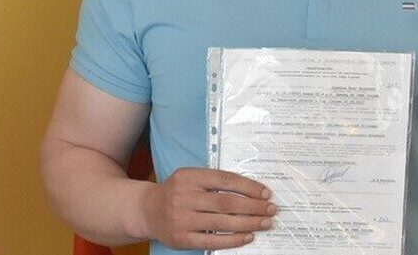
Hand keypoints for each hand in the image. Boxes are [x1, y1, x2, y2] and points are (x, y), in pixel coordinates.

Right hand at [141, 167, 275, 250]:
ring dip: (249, 223)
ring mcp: (182, 219)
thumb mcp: (189, 178)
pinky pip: (213, 240)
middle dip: (253, 207)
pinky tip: (248, 236)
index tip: (265, 193)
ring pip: (223, 222)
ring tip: (265, 223)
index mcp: (188, 177)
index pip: (225, 180)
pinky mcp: (182, 238)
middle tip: (271, 209)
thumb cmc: (175, 192)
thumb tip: (250, 190)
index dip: (248, 187)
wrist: (146, 210)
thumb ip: (213, 181)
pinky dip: (234, 239)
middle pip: (227, 202)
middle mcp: (184, 197)